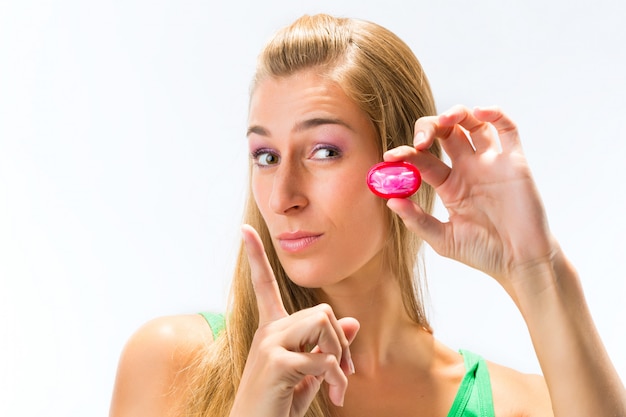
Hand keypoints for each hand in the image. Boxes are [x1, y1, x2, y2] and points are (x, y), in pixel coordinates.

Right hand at [230, 225, 358, 416]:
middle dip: (341, 342)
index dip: (256, 257)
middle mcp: (268, 331)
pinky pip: (322, 358)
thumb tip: (352, 321)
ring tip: (336, 385)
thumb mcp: (310, 373)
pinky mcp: (276, 363)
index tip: (245, 229)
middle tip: (343, 374)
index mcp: (272, 330)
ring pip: (323, 323)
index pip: (264, 285)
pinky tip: (332, 397)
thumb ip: (327, 346)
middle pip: (322, 310)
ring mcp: (269, 344)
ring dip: (339, 356)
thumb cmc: (280, 405)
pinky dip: (335, 379)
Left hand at [385, 105, 556, 292]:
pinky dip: (495, 114)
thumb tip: (390, 200)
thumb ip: (418, 220)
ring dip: (457, 114)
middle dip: (429, 129)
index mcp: (448, 185)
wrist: (520, 263)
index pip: (422, 159)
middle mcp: (467, 169)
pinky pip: (507, 129)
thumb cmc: (483, 253)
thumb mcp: (444, 239)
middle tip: (421, 141)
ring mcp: (491, 162)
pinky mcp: (515, 161)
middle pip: (444, 134)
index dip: (406, 154)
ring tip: (445, 119)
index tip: (390, 157)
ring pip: (472, 124)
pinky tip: (479, 113)